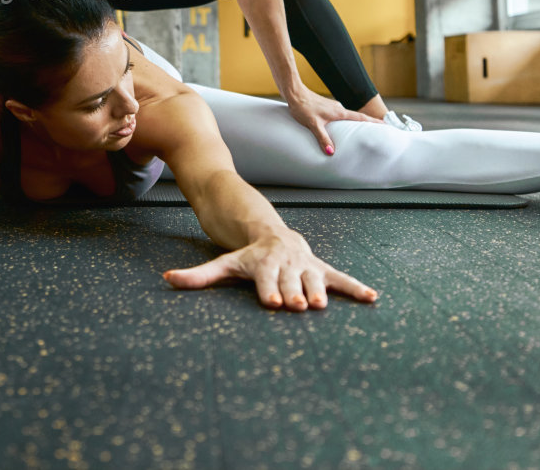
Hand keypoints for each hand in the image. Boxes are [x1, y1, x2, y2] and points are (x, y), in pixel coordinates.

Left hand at [163, 230, 377, 311]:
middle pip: (291, 280)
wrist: (271, 232)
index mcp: (264, 261)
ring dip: (320, 291)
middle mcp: (287, 262)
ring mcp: (306, 265)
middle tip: (298, 306)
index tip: (273, 302)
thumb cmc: (246, 255)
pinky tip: (372, 298)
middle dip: (295, 292)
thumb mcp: (223, 263)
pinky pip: (340, 278)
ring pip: (315, 279)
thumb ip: (198, 276)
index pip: (266, 277)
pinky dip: (356, 287)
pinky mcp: (322, 269)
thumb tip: (166, 280)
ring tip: (323, 305)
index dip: (269, 288)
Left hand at [284, 86, 377, 153]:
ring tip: (361, 132)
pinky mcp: (326, 107)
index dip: (374, 122)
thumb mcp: (313, 124)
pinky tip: (340, 128)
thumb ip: (322, 138)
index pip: (361, 118)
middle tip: (379, 131)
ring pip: (347, 117)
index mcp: (339, 112)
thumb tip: (331, 153)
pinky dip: (344, 122)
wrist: (294, 93)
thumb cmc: (303, 107)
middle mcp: (338, 108)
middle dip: (368, 124)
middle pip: (357, 117)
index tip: (386, 125)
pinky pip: (339, 116)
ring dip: (355, 123)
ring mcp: (332, 107)